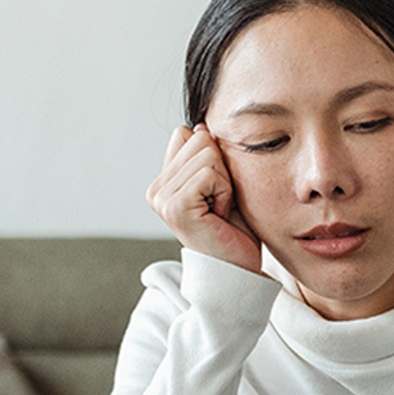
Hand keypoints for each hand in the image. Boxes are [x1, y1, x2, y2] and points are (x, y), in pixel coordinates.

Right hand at [146, 124, 260, 271]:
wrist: (237, 269)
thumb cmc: (234, 230)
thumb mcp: (221, 183)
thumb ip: (207, 156)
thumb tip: (198, 124)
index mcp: (162, 182)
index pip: (188, 134)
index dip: (214, 157)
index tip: (216, 191)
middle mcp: (156, 190)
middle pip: (199, 138)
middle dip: (221, 168)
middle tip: (220, 202)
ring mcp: (162, 199)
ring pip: (207, 153)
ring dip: (225, 181)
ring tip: (220, 209)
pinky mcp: (175, 206)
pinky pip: (209, 172)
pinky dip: (224, 191)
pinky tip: (219, 214)